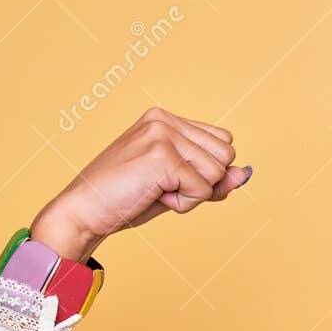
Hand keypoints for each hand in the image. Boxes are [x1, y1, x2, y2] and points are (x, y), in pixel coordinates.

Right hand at [29, 107, 251, 260]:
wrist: (84, 212)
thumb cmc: (127, 199)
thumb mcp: (178, 187)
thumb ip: (214, 179)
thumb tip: (246, 174)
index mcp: (165, 118)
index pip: (223, 142)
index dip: (208, 171)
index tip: (172, 179)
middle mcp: (164, 119)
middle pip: (227, 156)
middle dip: (204, 182)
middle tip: (164, 187)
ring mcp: (162, 134)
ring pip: (218, 173)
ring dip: (193, 194)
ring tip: (157, 191)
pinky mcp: (161, 155)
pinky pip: (203, 190)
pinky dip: (184, 204)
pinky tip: (154, 197)